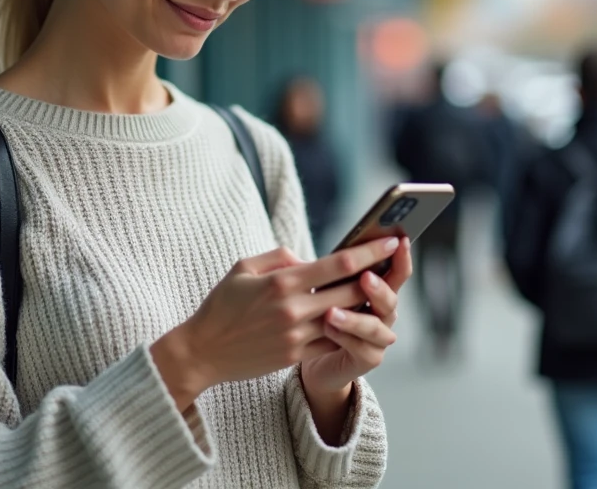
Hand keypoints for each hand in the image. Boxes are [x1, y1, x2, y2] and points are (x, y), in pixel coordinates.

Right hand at [150, 237, 401, 410]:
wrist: (202, 351)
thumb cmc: (221, 305)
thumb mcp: (243, 268)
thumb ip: (279, 257)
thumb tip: (307, 258)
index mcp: (282, 282)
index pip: (338, 264)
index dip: (369, 252)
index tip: (389, 242)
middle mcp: (294, 309)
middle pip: (351, 291)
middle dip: (377, 276)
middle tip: (394, 263)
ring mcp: (296, 336)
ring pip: (346, 318)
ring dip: (366, 305)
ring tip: (380, 290)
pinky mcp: (295, 356)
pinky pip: (332, 341)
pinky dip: (347, 329)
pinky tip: (356, 318)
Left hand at [300, 236, 412, 397]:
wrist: (308, 351)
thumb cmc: (314, 311)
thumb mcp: (318, 285)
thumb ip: (324, 270)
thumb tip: (315, 258)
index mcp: (376, 290)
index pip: (395, 272)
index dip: (400, 257)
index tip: (399, 241)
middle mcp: (382, 313)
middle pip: (391, 299)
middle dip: (379, 288)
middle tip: (365, 278)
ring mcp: (377, 338)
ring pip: (376, 327)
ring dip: (356, 319)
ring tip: (332, 312)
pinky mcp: (367, 359)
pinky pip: (362, 349)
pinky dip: (346, 338)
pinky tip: (328, 328)